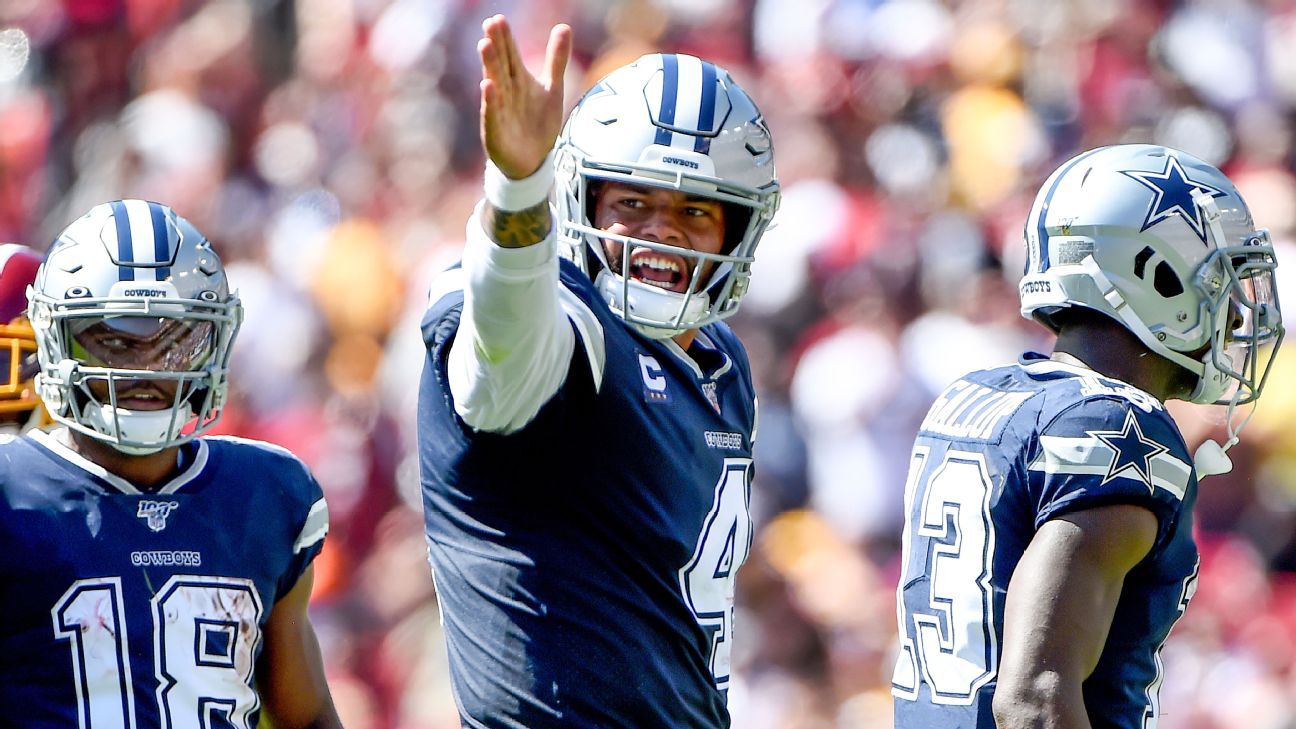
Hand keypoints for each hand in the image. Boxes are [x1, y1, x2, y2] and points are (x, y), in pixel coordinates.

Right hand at [478, 15, 571, 179]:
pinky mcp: (496, 131)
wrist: (533, 161)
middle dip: (496, 46)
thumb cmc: (538, 123)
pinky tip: (487, 85)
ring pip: (494, 85)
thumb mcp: (552, 89)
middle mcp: (506, 92)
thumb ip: (556, 59)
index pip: (510, 55)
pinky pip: (492, 114)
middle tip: (490, 24)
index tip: (498, 19)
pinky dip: (490, 101)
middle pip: (501, 65)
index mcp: (518, 81)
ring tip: (485, 45)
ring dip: (489, 66)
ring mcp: (499, 111)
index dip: (506, 38)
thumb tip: (564, 26)